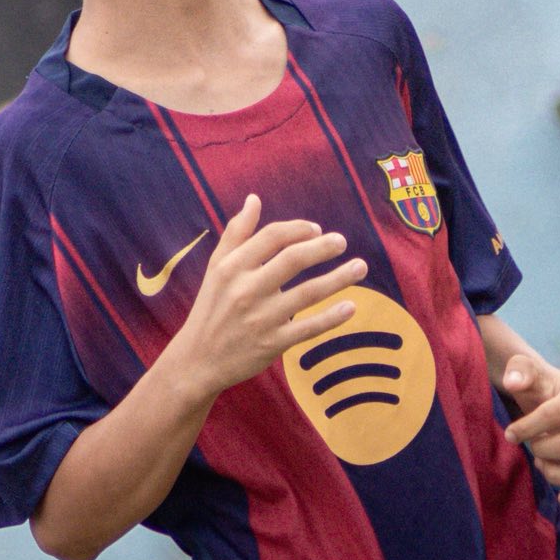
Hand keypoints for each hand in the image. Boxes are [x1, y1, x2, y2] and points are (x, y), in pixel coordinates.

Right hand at [167, 194, 366, 398]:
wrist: (199, 359)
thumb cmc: (212, 307)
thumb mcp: (217, 268)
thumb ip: (236, 233)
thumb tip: (254, 199)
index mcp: (232, 267)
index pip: (272, 237)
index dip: (298, 229)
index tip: (316, 229)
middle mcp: (246, 290)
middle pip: (293, 260)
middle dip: (323, 247)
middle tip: (342, 241)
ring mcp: (261, 318)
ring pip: (308, 293)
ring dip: (339, 278)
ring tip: (361, 267)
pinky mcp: (273, 344)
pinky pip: (309, 328)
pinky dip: (332, 317)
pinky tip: (351, 306)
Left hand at [501, 354, 559, 511]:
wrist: (553, 405)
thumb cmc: (538, 391)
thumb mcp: (527, 373)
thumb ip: (519, 369)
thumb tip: (513, 381)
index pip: (553, 415)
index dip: (526, 428)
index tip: (509, 434)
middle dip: (540, 450)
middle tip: (530, 446)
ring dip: (555, 475)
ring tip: (542, 464)